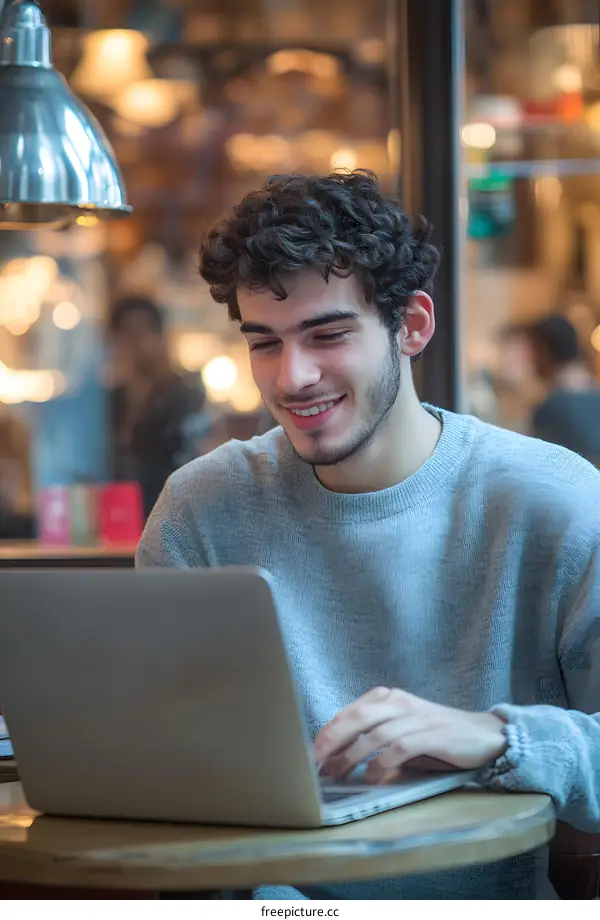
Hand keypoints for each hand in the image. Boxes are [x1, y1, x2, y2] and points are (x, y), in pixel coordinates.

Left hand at [313, 686, 507, 784]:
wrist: (482, 734)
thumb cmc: (435, 736)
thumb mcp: (401, 730)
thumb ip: (372, 737)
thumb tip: (336, 758)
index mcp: (388, 698)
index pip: (349, 712)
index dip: (327, 732)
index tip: (310, 752)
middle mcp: (399, 702)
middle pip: (357, 717)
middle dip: (331, 739)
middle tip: (314, 760)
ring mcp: (416, 717)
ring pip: (375, 733)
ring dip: (352, 755)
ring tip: (337, 773)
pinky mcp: (432, 734)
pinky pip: (400, 747)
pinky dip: (382, 762)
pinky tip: (372, 776)